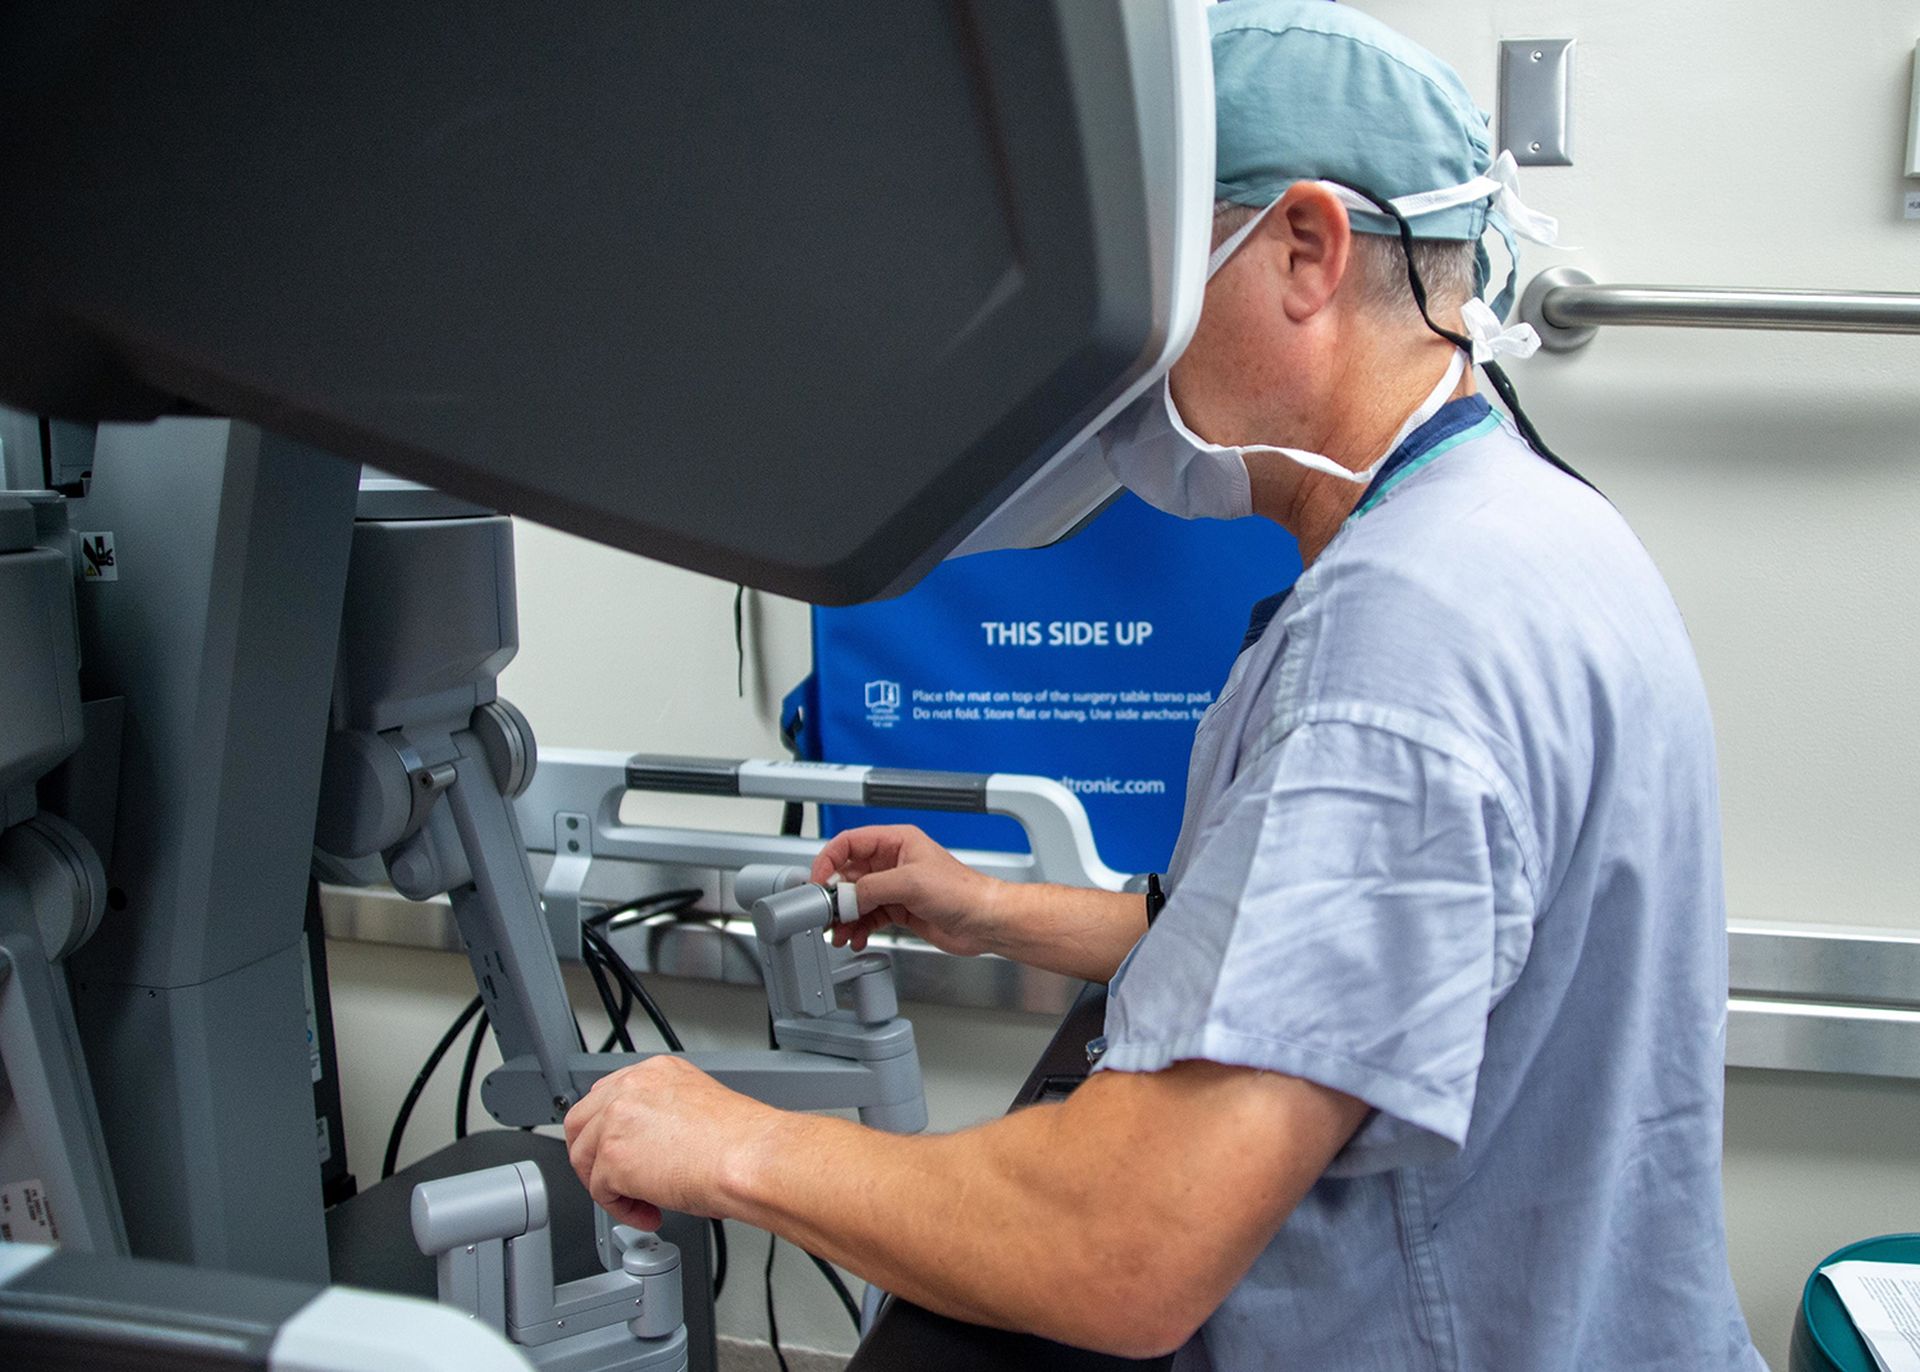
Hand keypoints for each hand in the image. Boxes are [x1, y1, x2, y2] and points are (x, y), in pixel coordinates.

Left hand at [563, 1056, 775, 1230]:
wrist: (748, 1158)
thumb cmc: (740, 1141)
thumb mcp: (696, 1108)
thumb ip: (662, 1117)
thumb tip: (651, 1147)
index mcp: (655, 1072)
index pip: (607, 1096)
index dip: (608, 1131)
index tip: (622, 1151)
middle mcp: (631, 1088)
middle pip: (581, 1122)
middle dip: (593, 1157)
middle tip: (616, 1180)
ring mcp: (617, 1120)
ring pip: (584, 1158)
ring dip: (608, 1187)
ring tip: (641, 1201)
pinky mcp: (613, 1157)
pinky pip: (600, 1192)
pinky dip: (622, 1209)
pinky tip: (649, 1211)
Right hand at [810, 824, 1004, 955]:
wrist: (983, 921)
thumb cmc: (962, 892)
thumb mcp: (910, 882)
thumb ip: (872, 887)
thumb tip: (847, 897)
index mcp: (896, 842)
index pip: (849, 843)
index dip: (829, 860)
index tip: (818, 881)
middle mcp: (893, 863)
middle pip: (849, 874)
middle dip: (835, 895)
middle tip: (826, 913)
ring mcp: (895, 887)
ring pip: (857, 899)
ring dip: (845, 917)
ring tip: (839, 933)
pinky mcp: (899, 910)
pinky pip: (869, 917)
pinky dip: (859, 928)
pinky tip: (856, 938)